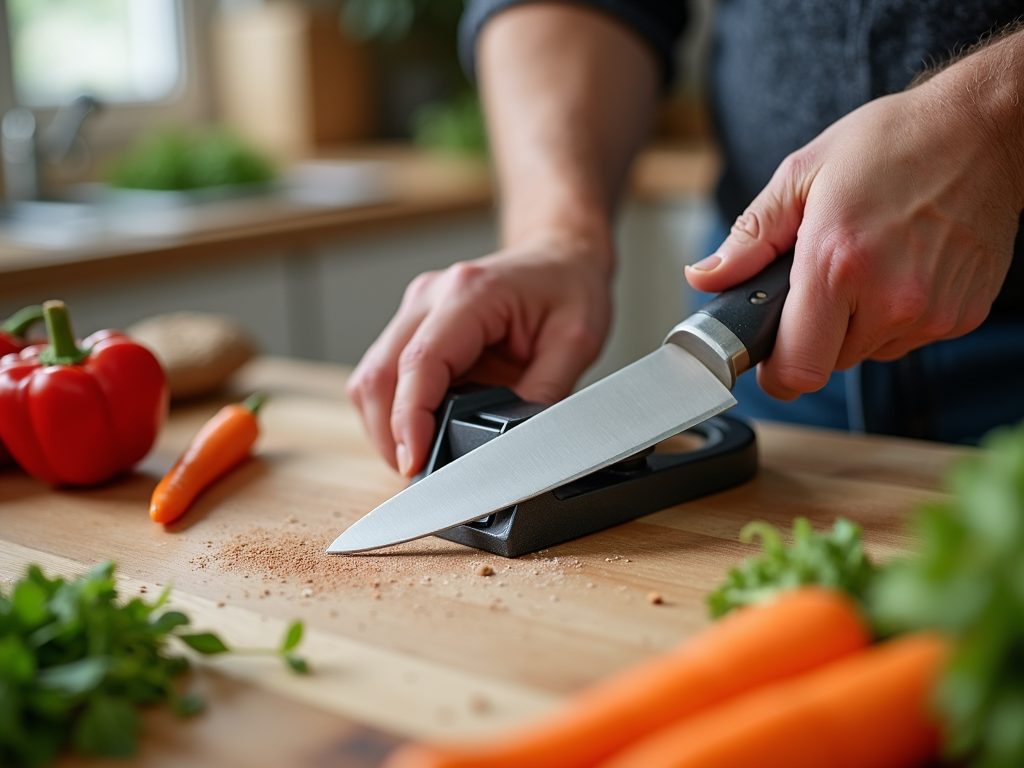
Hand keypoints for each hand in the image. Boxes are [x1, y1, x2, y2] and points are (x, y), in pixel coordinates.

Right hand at [346, 236, 611, 475]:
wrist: (559, 255)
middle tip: (420, 476)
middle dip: (390, 435)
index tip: (413, 463)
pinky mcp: (412, 327)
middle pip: (378, 376)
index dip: (408, 420)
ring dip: (386, 426)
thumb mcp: (576, 342)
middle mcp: (430, 296)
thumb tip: (513, 442)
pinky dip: (393, 412)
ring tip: (422, 457)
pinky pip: (384, 377)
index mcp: (470, 293)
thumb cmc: (569, 286)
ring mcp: (415, 310)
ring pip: (371, 379)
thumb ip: (545, 393)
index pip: (418, 363)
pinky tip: (422, 431)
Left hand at [686, 49, 1023, 400]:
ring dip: (855, 326)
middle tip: (822, 283)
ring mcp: (931, 312)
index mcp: (837, 263)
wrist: (983, 129)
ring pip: (868, 353)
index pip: (798, 368)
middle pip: (829, 362)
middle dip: (814, 335)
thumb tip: (704, 278)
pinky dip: (894, 317)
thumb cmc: (893, 143)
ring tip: (866, 265)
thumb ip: (750, 237)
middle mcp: (890, 298)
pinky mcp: (962, 316)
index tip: (769, 360)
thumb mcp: (802, 175)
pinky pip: (906, 339)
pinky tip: (900, 269)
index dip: (775, 374)